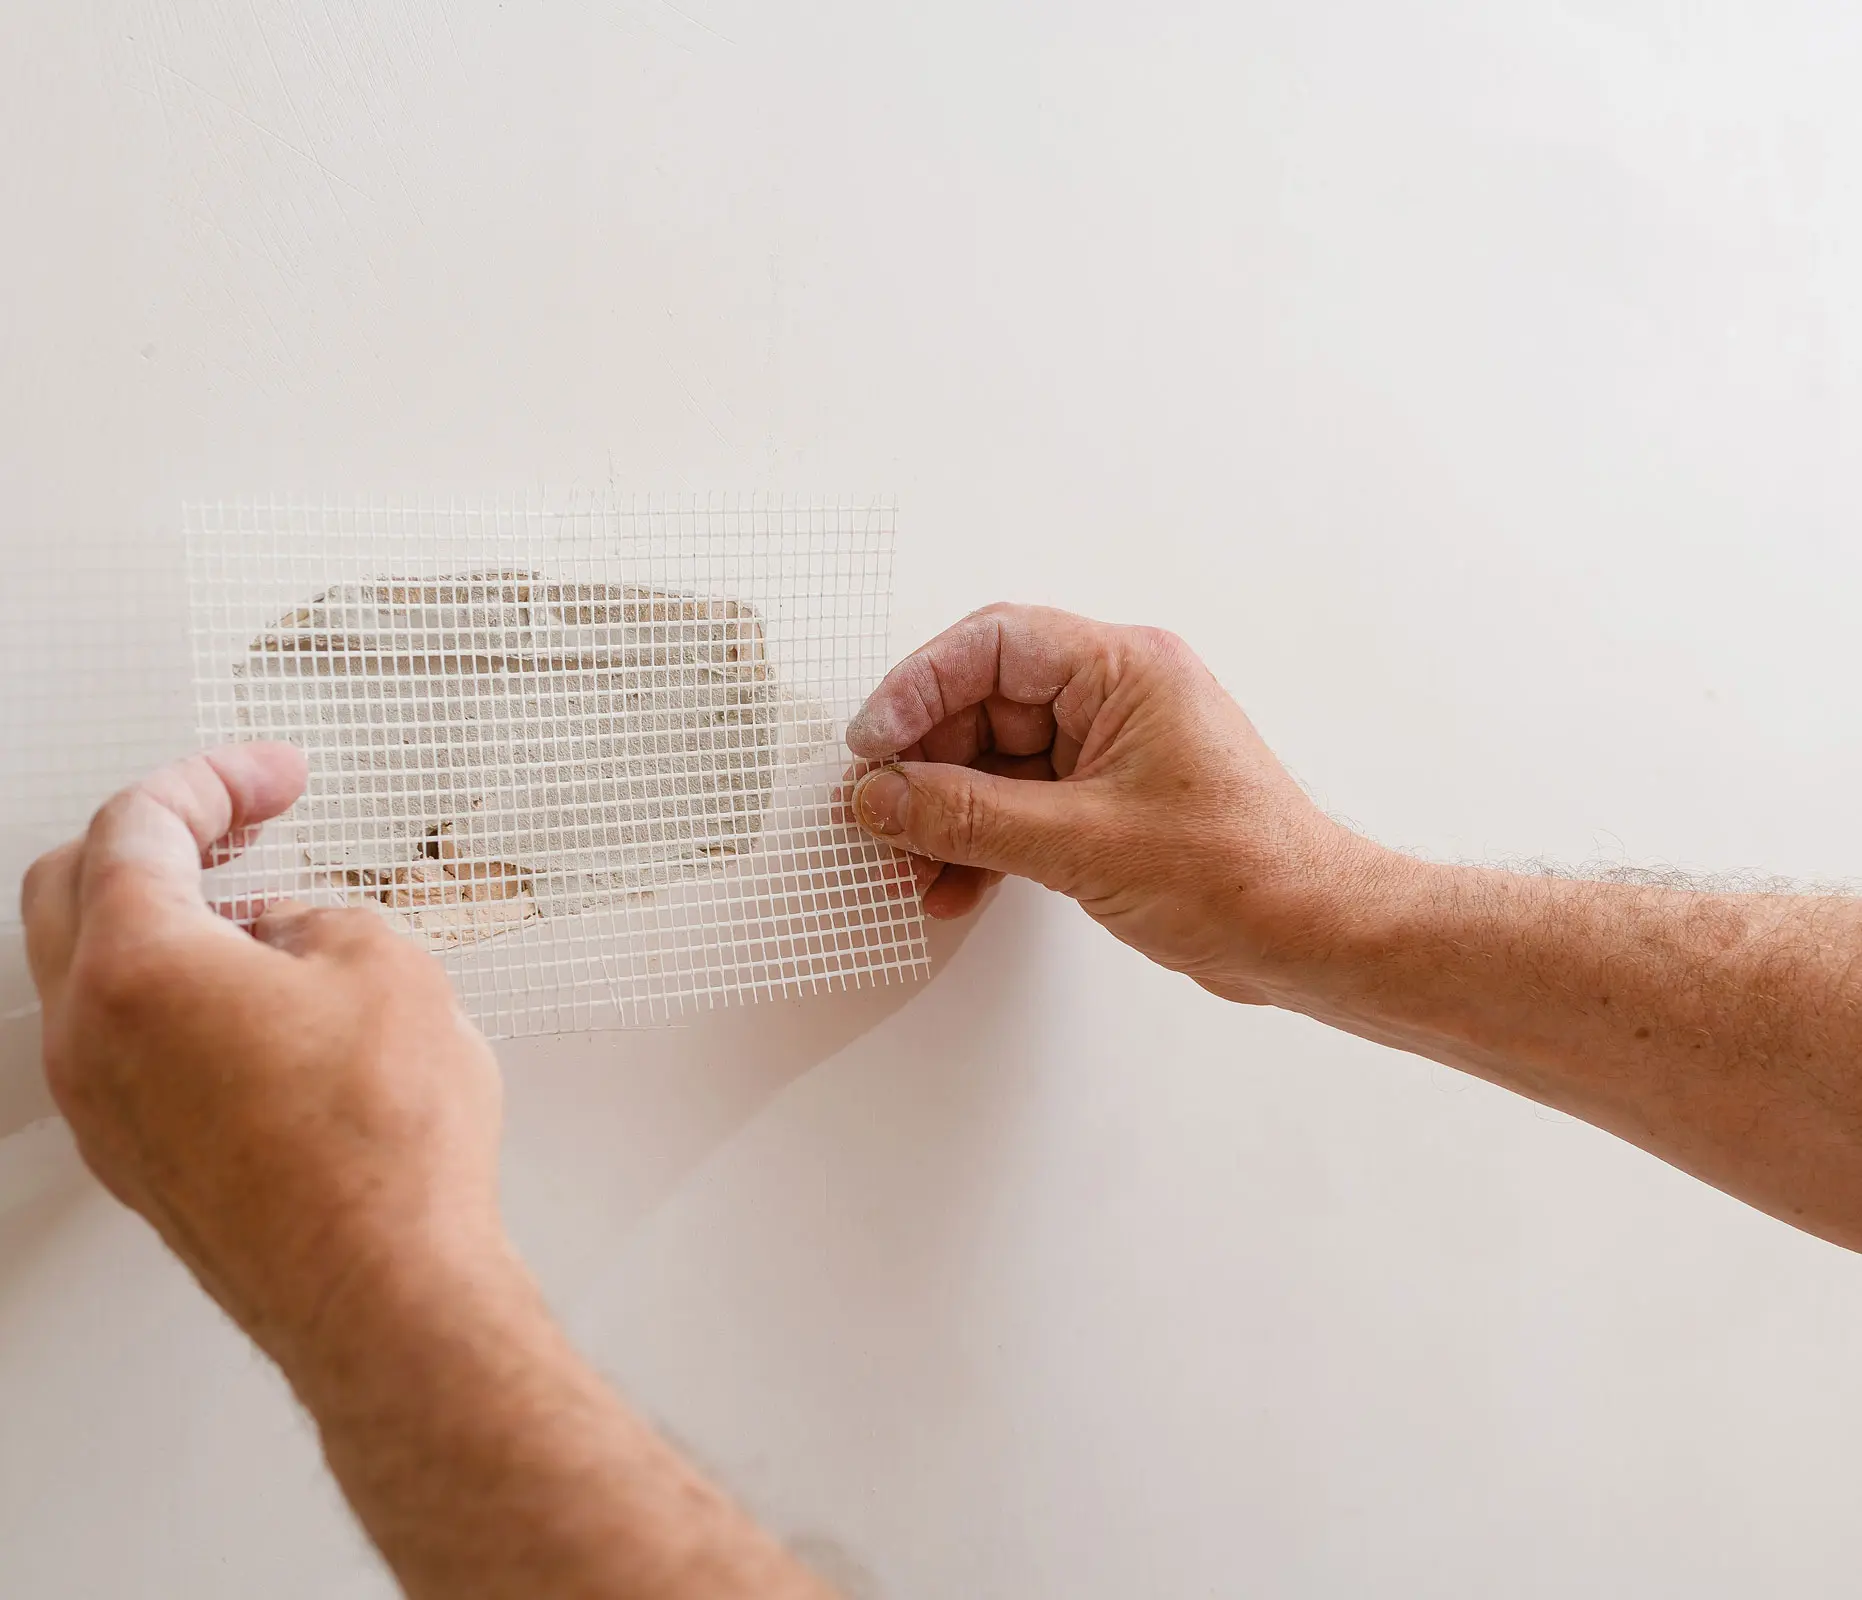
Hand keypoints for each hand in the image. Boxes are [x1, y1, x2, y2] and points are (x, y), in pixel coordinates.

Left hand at [19, 744, 509, 1364]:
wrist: (385, 1288)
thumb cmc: (383, 1151)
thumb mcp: (390, 966)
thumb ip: (323, 916)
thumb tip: (296, 933)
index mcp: (137, 967)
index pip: (140, 825)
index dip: (216, 779)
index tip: (270, 776)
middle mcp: (93, 1038)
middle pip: (73, 887)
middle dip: (159, 834)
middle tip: (240, 818)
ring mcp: (106, 1108)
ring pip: (91, 971)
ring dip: (163, 917)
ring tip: (263, 913)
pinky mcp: (140, 1160)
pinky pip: (124, 1043)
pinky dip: (172, 993)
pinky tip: (257, 1001)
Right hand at [847, 604, 1385, 1004]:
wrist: (1310, 936)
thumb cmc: (1241, 872)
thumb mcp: (1082, 844)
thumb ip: (968, 816)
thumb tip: (884, 797)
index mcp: (1125, 670)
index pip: (993, 646)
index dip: (918, 687)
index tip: (872, 743)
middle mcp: (1117, 697)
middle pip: (985, 703)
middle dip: (925, 764)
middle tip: (877, 812)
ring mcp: (1112, 750)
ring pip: (997, 761)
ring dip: (946, 813)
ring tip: (907, 864)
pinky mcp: (1109, 802)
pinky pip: (1022, 804)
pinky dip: (983, 841)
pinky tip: (953, 884)